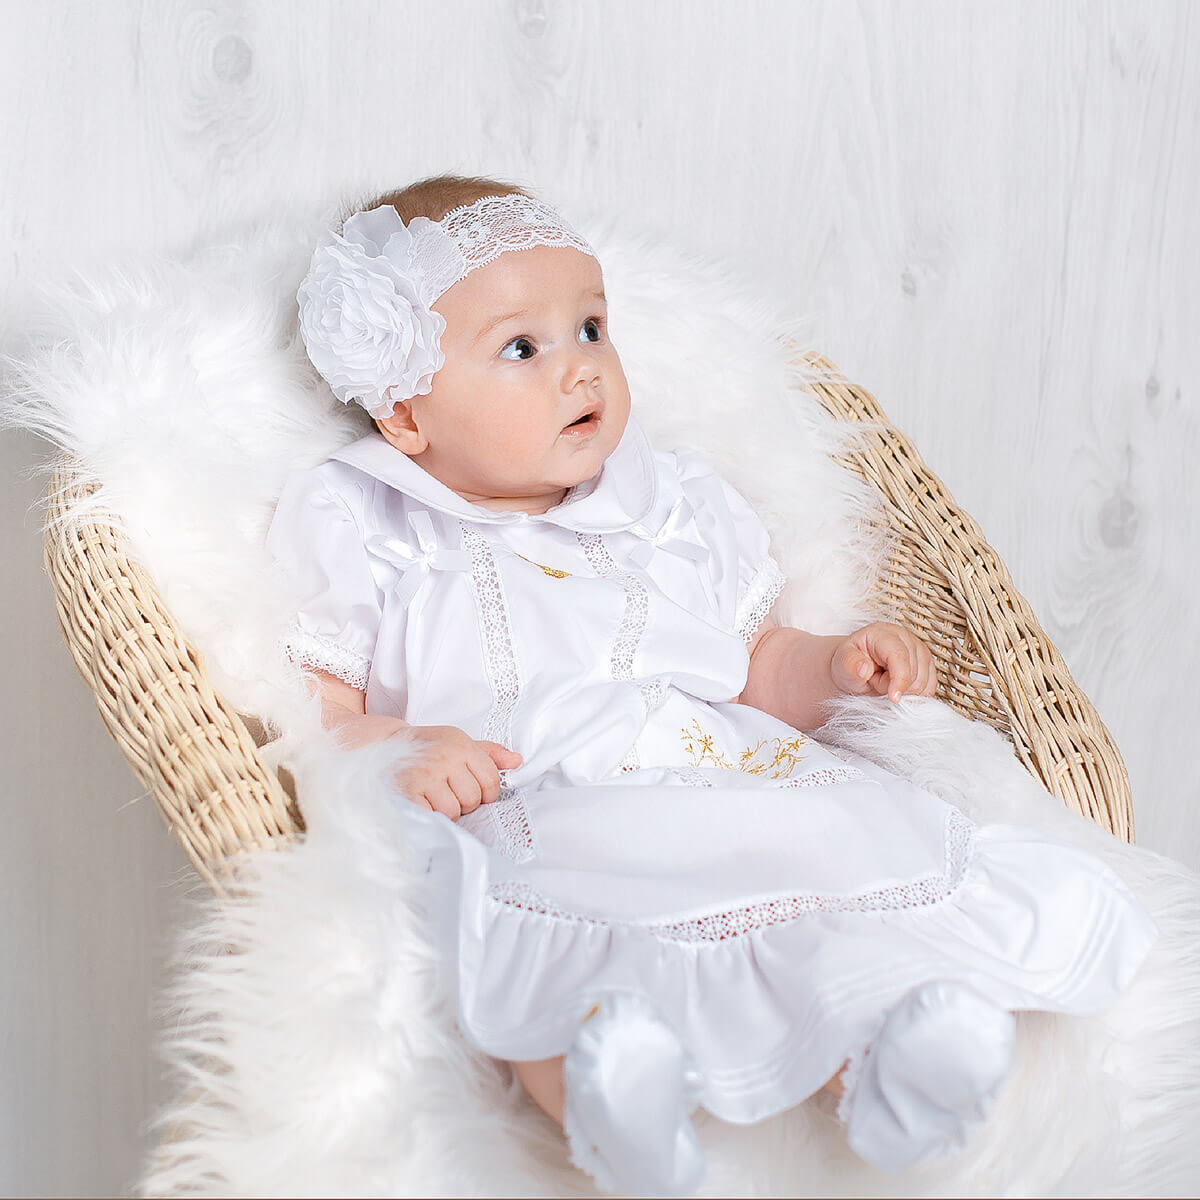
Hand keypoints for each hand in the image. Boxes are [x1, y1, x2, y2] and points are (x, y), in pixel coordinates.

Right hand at [396, 724, 522, 820]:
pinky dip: (430, 815)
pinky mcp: (408, 792)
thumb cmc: (429, 747)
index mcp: (461, 745)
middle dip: (464, 802)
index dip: (486, 793)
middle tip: (449, 793)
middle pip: (472, 799)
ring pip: (453, 811)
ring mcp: (426, 776)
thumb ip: (489, 753)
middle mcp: (445, 759)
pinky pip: (432, 816)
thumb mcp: (459, 742)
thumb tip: (517, 761)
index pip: (491, 781)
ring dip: (446, 811)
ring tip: (436, 798)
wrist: (386, 745)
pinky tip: (425, 804)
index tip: (473, 790)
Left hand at [829, 622, 937, 701]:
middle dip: (893, 687)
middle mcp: (905, 638)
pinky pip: (929, 687)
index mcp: (883, 633)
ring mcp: (919, 649)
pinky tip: (899, 688)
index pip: (899, 656)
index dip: (899, 679)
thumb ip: (851, 666)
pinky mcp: (927, 663)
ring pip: (923, 682)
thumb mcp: (843, 665)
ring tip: (885, 682)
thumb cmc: (849, 665)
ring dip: (904, 691)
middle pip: (913, 673)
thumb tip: (864, 669)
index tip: (893, 699)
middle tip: (875, 681)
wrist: (855, 668)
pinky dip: (915, 694)